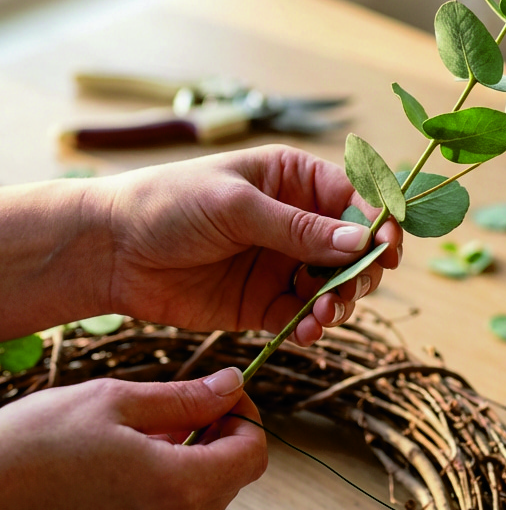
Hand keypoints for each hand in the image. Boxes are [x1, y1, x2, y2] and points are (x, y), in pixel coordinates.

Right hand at [0, 368, 265, 509]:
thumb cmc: (32, 445)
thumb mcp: (114, 401)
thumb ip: (185, 397)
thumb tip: (233, 385)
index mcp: (179, 488)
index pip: (254, 455)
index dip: (245, 418)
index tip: (219, 396)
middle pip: (228, 483)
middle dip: (214, 441)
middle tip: (173, 411)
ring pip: (194, 507)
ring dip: (184, 469)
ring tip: (135, 438)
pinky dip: (154, 498)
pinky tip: (112, 473)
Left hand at [102, 146, 401, 345]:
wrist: (110, 251)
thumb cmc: (168, 205)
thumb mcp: (236, 206)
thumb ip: (298, 228)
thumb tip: (360, 241)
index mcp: (292, 179)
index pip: (354, 199)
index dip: (379, 223)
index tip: (390, 247)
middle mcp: (294, 221)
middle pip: (354, 248)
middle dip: (361, 270)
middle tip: (347, 289)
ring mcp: (280, 264)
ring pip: (334, 286)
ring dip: (339, 302)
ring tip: (322, 314)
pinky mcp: (262, 303)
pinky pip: (302, 317)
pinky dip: (312, 326)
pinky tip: (305, 331)